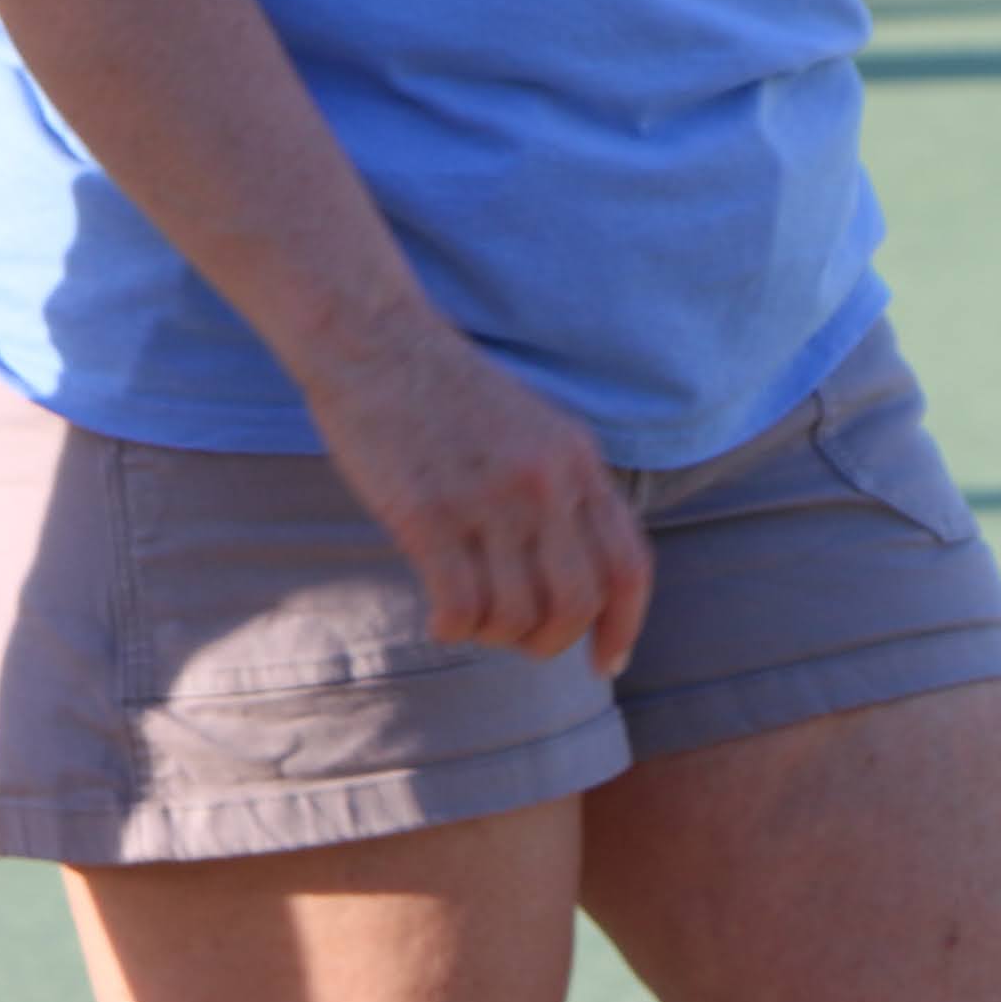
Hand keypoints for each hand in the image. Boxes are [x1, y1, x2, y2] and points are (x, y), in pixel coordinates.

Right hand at [302, 324, 651, 671]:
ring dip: (495, 636)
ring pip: (516, 614)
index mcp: (576, 459)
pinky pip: (459, 606)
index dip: (622, 627)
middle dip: (551, 642)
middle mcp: (543, 482)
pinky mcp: (427, 514)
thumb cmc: (444, 388)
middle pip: (576, 603)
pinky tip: (438, 620)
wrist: (373, 338)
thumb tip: (582, 577)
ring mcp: (487, 499)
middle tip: (519, 643)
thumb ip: (562, 488)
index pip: (627, 566)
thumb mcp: (533, 425)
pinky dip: (453, 629)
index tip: (606, 663)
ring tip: (469, 620)